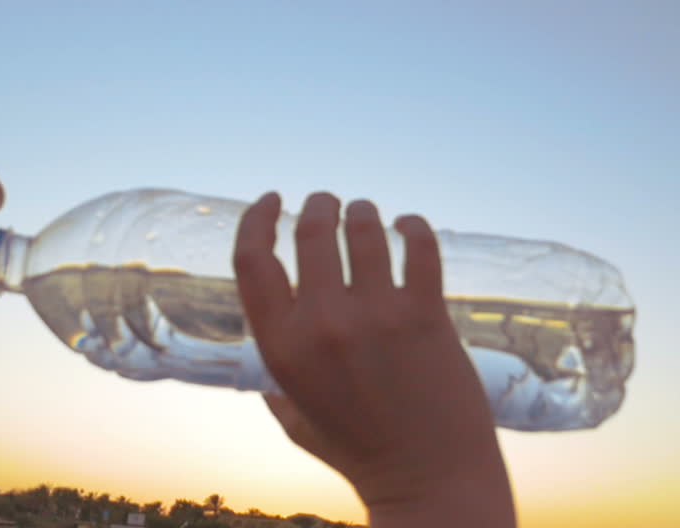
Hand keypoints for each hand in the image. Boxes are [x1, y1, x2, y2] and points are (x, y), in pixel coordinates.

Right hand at [234, 192, 514, 527]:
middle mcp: (323, 324)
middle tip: (326, 202)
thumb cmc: (360, 452)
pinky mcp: (425, 314)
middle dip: (317, 204)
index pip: (250, 259)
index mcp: (282, 348)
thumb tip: (267, 349)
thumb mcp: (294, 417)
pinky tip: (409, 226)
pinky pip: (419, 245)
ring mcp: (376, 316)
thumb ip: (275, 380)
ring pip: (364, 227)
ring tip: (367, 214)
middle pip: (310, 230)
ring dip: (362, 211)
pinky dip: (413, 225)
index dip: (256, 219)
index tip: (271, 200)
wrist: (429, 480)